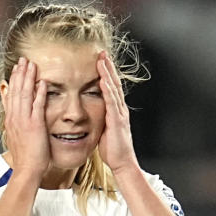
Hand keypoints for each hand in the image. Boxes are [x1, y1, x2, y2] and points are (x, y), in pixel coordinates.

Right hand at [1, 57, 49, 177]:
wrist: (26, 170)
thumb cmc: (25, 157)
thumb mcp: (14, 137)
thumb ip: (13, 122)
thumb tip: (12, 115)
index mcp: (11, 120)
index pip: (10, 95)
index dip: (13, 80)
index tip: (16, 68)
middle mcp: (15, 118)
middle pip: (16, 91)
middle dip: (19, 74)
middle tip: (23, 59)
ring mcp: (24, 121)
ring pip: (24, 94)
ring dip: (28, 78)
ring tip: (31, 65)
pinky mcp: (34, 125)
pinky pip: (37, 106)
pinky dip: (40, 93)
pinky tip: (43, 83)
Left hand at [97, 52, 137, 174]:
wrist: (122, 162)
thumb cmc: (113, 149)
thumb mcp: (105, 130)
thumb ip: (101, 119)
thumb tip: (92, 112)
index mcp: (116, 111)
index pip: (111, 87)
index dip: (106, 73)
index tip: (100, 61)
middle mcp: (120, 109)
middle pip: (114, 83)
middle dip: (108, 67)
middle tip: (102, 53)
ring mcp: (119, 113)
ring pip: (113, 89)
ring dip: (107, 74)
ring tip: (102, 61)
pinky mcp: (116, 120)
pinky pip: (111, 102)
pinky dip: (107, 89)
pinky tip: (103, 80)